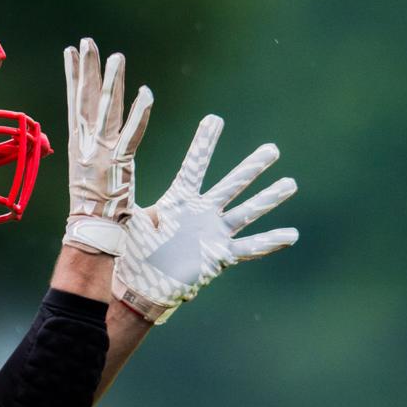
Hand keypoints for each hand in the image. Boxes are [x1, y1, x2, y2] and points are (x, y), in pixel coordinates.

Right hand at [63, 38, 152, 254]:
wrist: (89, 230)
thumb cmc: (93, 211)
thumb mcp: (91, 178)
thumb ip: (98, 161)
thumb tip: (94, 152)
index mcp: (78, 144)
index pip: (75, 102)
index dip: (73, 75)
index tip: (70, 51)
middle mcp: (87, 143)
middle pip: (86, 98)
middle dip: (87, 68)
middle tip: (86, 42)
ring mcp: (102, 151)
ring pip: (107, 109)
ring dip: (111, 82)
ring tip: (114, 56)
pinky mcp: (119, 162)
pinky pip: (133, 134)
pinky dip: (140, 114)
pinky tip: (146, 93)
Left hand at [112, 115, 298, 323]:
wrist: (140, 287)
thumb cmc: (132, 252)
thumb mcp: (128, 220)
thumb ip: (130, 196)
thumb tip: (114, 174)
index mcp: (179, 199)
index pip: (195, 165)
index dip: (204, 143)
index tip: (215, 119)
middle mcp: (202, 212)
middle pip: (232, 184)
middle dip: (252, 167)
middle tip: (273, 149)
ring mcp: (214, 233)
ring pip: (247, 211)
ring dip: (269, 198)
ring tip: (291, 184)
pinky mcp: (220, 255)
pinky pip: (249, 247)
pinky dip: (270, 241)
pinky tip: (292, 235)